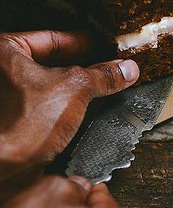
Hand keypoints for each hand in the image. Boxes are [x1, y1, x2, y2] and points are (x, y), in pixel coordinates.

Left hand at [0, 30, 138, 195]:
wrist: (4, 169)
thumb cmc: (19, 125)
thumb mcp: (74, 89)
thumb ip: (102, 75)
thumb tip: (125, 69)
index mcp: (4, 51)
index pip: (53, 38)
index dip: (84, 42)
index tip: (105, 45)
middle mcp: (1, 72)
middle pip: (51, 62)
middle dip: (84, 67)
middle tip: (109, 67)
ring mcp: (6, 99)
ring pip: (49, 86)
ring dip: (76, 89)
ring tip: (103, 88)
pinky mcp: (13, 122)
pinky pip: (44, 107)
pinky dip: (65, 108)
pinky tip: (86, 112)